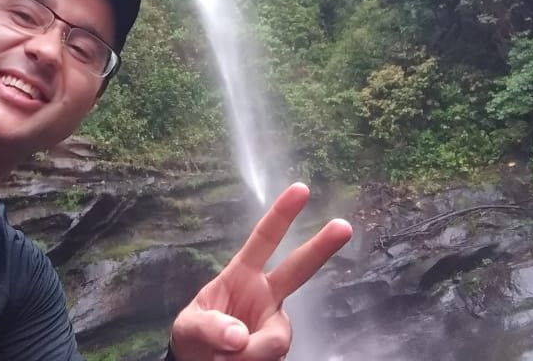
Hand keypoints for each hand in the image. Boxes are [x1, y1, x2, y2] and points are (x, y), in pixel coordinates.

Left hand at [169, 182, 352, 360]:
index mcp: (242, 276)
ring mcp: (275, 325)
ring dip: (249, 353)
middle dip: (321, 247)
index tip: (301, 188)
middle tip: (343, 226)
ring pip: (276, 338)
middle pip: (299, 269)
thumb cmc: (195, 339)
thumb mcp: (189, 327)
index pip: (264, 240)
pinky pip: (270, 359)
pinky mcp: (279, 351)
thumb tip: (240, 337)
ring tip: (223, 359)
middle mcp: (267, 297)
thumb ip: (210, 327)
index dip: (281, 214)